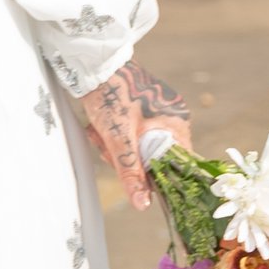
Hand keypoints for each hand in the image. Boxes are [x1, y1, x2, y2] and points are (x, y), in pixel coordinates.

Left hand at [76, 62, 190, 211]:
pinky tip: (98, 128)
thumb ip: (131, 172)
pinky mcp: (138, 110)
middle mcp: (170, 117)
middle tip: (106, 146)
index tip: (139, 181)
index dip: (158, 176)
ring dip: (115, 147)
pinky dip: (113, 136)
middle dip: (127, 158)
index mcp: (176, 121)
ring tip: (98, 132)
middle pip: (154, 157)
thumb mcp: (119, 139)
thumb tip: (143, 205)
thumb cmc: (110, 94)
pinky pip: (130, 135)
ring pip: (138, 147)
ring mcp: (154, 113)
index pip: (178, 162)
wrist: (91, 63)